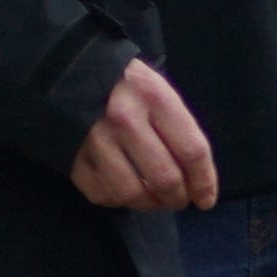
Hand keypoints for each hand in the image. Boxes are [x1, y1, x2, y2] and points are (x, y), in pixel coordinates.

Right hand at [69, 58, 218, 211]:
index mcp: (154, 98)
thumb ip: (180, 131)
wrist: (70, 72)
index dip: (204, 182)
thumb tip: (198, 181)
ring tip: (155, 199)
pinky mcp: (71, 156)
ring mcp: (94, 139)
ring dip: (150, 204)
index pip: (191, 150)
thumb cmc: (128, 87)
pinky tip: (125, 191)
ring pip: (132, 193)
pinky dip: (118, 201)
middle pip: (164, 177)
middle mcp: (124, 119)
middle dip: (178, 198)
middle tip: (179, 200)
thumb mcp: (160, 92)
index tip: (206, 200)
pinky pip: (101, 194)